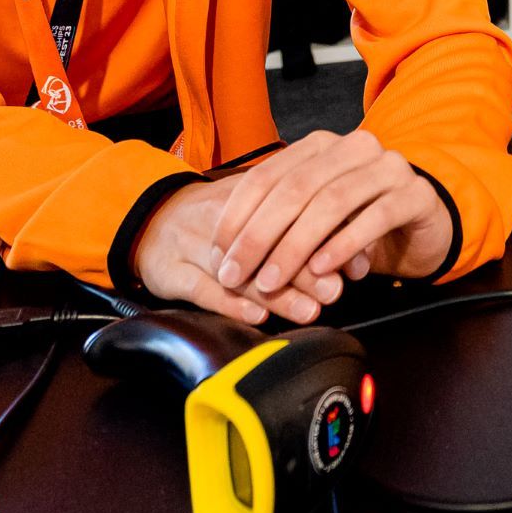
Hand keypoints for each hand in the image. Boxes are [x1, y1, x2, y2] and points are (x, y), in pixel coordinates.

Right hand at [130, 177, 352, 325]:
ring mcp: (192, 243)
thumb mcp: (257, 211)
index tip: (355, 262)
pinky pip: (201, 289)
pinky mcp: (170, 270)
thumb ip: (304, 228)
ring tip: (307, 309)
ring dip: (275, 293)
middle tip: (334, 290)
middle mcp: (220, 216)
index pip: (291, 211)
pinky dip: (230, 305)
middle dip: (305, 269)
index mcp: (246, 196)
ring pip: (238, 270)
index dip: (326, 237)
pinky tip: (256, 316)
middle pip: (267, 242)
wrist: (152, 220)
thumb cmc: (217, 218)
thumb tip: (358, 253)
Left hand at [212, 129, 453, 319]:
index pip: (267, 174)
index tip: (218, 253)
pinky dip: (343, 244)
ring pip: (331, 202)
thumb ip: (279, 226)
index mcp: (320, 145)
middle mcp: (354, 147)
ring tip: (271, 280)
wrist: (421, 224)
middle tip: (237, 274)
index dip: (237, 215)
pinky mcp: (416, 194)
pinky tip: (322, 268)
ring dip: (295, 246)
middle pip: (295, 188)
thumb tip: (230, 259)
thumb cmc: (358, 222)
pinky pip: (375, 216)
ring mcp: (388, 167)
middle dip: (259, 235)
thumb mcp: (313, 219)